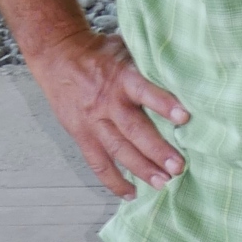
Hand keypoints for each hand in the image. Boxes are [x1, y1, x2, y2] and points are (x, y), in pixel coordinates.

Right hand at [38, 31, 189, 198]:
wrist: (57, 55)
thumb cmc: (98, 52)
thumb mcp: (124, 48)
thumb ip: (148, 65)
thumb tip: (183, 73)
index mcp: (121, 78)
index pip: (144, 91)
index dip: (164, 104)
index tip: (184, 117)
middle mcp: (107, 102)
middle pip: (134, 130)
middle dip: (157, 150)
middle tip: (178, 167)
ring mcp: (93, 122)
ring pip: (118, 151)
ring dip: (141, 169)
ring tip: (162, 184)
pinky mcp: (81, 135)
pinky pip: (98, 163)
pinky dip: (113, 181)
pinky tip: (132, 193)